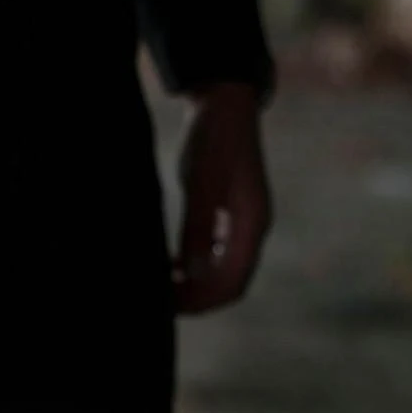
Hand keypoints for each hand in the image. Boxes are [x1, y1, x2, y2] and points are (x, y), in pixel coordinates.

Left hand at [173, 82, 272, 314]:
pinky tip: (169, 266)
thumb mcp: (200, 183)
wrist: (224, 104)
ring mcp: (243, 223)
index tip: (170, 308)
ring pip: (222, 272)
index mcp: (252, 224)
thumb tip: (192, 272)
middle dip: (197, 299)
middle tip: (159, 304)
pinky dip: (194, 267)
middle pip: (229, 284)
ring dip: (195, 285)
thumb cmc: (212, 140)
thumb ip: (198, 227)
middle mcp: (252, 229)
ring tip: (160, 289)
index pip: (233, 283)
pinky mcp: (230, 215)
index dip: (202, 302)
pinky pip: (216, 254)